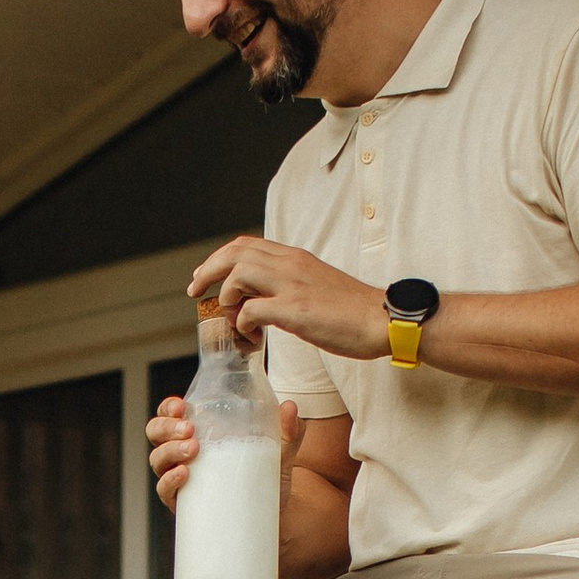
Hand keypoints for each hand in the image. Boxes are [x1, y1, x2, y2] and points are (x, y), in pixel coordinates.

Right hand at [146, 391, 303, 517]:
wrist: (274, 521)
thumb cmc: (268, 480)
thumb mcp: (281, 452)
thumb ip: (289, 430)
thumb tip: (291, 408)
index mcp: (199, 434)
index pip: (171, 414)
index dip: (168, 408)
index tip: (182, 407)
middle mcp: (184, 455)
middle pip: (156, 434)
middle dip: (166, 428)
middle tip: (189, 430)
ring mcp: (181, 481)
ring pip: (157, 461)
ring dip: (169, 451)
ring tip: (192, 450)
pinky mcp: (184, 506)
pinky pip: (165, 492)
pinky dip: (169, 481)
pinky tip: (183, 474)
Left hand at [188, 234, 389, 363]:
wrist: (383, 319)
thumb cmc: (352, 310)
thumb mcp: (315, 285)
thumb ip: (288, 284)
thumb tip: (260, 299)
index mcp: (295, 258)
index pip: (246, 244)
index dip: (218, 259)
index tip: (204, 277)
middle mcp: (291, 265)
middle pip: (235, 254)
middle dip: (208, 272)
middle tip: (195, 292)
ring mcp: (293, 286)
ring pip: (239, 275)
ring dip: (226, 298)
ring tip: (232, 318)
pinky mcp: (296, 311)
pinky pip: (252, 310)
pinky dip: (243, 323)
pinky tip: (251, 334)